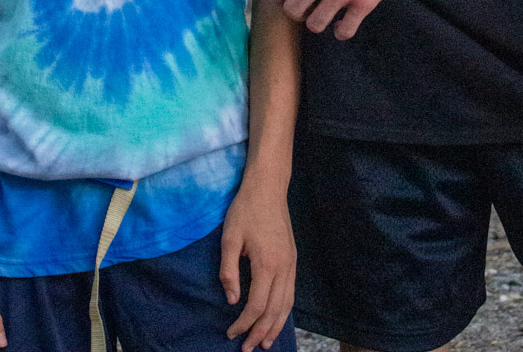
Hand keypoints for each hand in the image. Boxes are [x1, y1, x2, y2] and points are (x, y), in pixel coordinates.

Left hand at [220, 176, 295, 350]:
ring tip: (265, 342)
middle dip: (259, 332)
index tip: (231, 333)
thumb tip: (232, 300)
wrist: (268, 187)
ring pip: (287, 304)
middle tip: (247, 348)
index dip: (243, 324)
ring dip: (276, 326)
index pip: (256, 305)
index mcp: (266, 264)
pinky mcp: (293, 259)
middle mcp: (283, 268)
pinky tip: (276, 317)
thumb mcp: (229, 238)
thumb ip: (229, 271)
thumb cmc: (245, 209)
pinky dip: (284, 311)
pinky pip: (291, 293)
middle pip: (274, 310)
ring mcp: (292, 263)